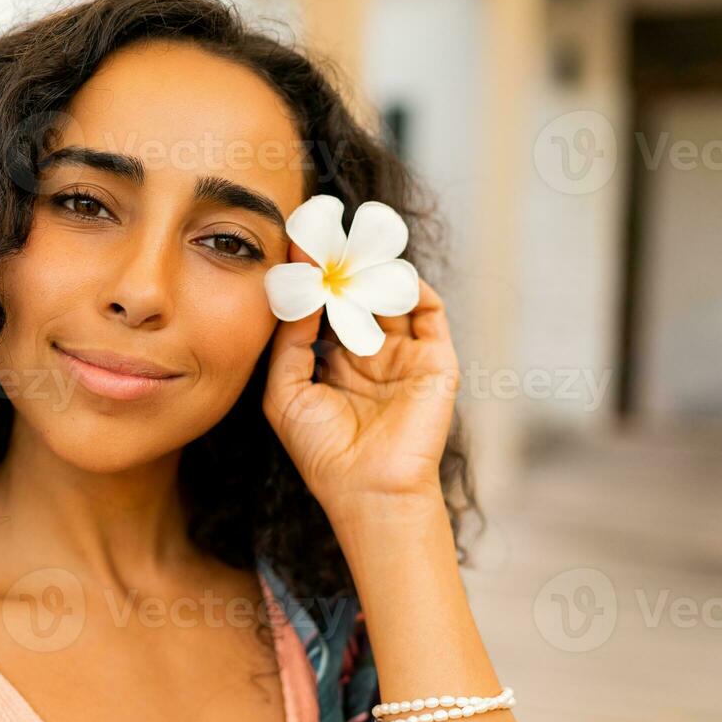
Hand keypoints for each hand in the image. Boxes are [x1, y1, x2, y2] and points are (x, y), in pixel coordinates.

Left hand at [262, 246, 459, 509]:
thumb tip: (297, 289)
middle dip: (343, 264)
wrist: (368, 489)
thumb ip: (289, 340)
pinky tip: (384, 277)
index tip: (295, 243)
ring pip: (392, 296)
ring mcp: (404, 355)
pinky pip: (429, 311)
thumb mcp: (286, 390)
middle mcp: (371, 354)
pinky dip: (411, 286)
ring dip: (374, 270)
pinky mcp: (435, 360)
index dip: (311, 277)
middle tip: (324, 231)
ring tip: (352, 248)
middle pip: (358, 294)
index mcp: (335, 362)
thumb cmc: (322, 450)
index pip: (324, 307)